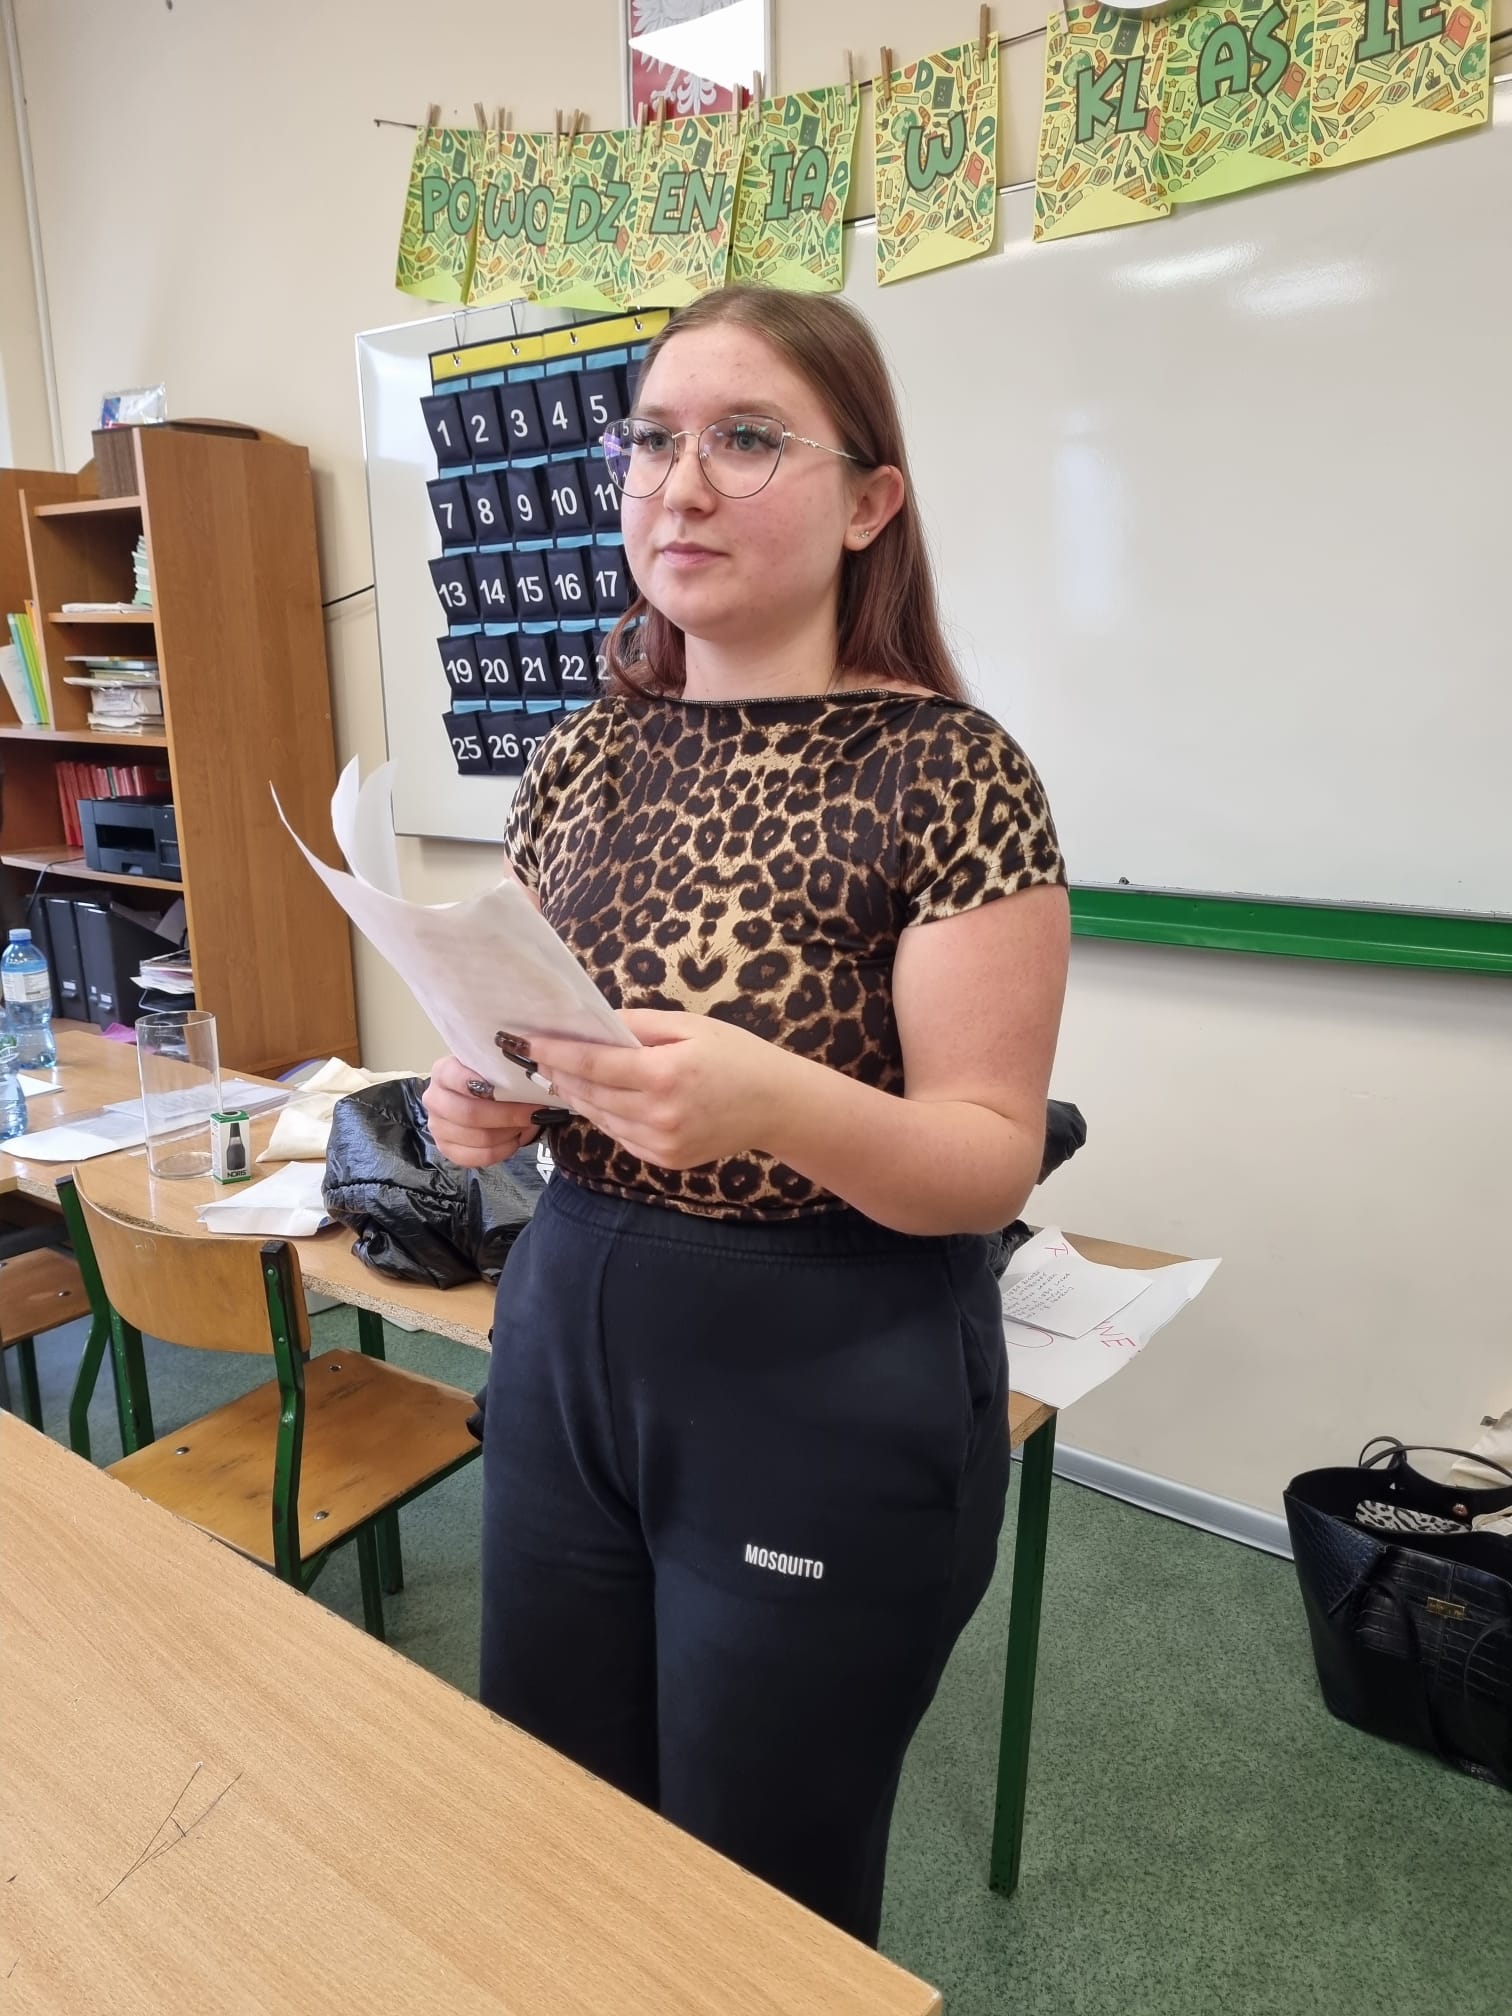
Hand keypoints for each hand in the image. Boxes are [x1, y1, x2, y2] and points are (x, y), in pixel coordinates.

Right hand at [422, 1055, 541, 1168]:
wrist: (476, 1098)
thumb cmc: (489, 1081)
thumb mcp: (493, 1068)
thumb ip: (505, 1071)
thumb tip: (533, 1086)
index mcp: (443, 1072)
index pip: (458, 1079)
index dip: (486, 1086)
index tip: (513, 1088)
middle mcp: (435, 1099)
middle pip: (470, 1114)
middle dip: (508, 1115)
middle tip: (532, 1113)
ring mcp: (437, 1126)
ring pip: (478, 1138)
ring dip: (509, 1133)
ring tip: (524, 1125)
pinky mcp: (446, 1149)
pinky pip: (478, 1157)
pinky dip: (502, 1150)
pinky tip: (513, 1140)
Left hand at [531, 1010, 798, 1169]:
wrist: (776, 1105)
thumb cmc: (734, 1055)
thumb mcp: (688, 1025)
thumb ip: (636, 1025)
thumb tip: (591, 1024)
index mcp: (664, 1075)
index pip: (592, 1064)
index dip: (554, 1053)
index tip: (524, 1042)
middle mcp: (659, 1115)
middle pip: (588, 1093)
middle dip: (558, 1074)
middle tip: (537, 1057)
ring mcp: (661, 1143)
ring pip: (599, 1118)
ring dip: (576, 1096)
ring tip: (561, 1076)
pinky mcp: (664, 1160)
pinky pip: (620, 1136)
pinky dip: (604, 1116)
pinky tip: (601, 1099)